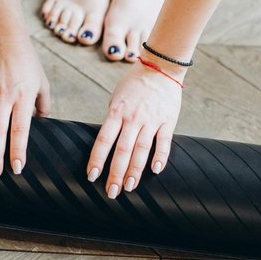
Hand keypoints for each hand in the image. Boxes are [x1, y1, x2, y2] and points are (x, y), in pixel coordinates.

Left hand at [87, 60, 183, 197]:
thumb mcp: (116, 99)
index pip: (103, 140)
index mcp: (116, 112)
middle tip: (111, 192)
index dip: (97, 159)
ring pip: (141, 150)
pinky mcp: (167, 121)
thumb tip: (106, 142)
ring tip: (129, 188)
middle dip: (116, 174)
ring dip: (135, 171)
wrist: (160, 67)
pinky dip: (160, 157)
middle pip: (122, 150)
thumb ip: (112, 119)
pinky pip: (164, 142)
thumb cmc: (135, 84)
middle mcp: (132, 118)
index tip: (92, 176)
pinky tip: (156, 171)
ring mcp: (151, 120)